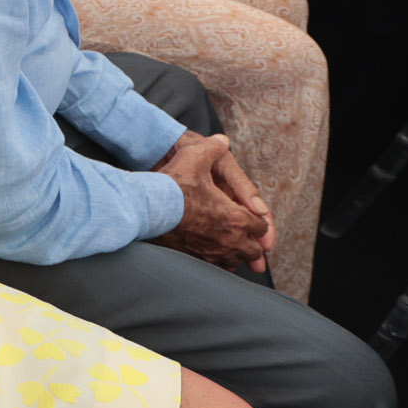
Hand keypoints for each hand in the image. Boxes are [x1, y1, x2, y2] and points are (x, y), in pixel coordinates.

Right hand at [154, 130, 274, 271]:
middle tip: (248, 237)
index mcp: (236, 218)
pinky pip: (216, 266)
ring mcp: (211, 252)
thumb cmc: (172, 185)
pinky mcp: (194, 258)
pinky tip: (213, 253)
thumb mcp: (196, 156)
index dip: (258, 220)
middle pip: (253, 251)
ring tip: (232, 246)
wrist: (146, 207)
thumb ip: (213, 147)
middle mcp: (228, 240)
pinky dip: (219, 260)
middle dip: (253, 243)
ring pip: (235, 261)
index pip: (261, 226)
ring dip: (237, 254)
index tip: (251, 217)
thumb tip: (221, 141)